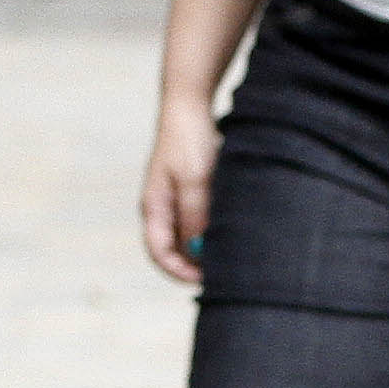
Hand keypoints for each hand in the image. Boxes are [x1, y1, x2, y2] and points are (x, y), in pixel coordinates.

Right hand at [137, 99, 216, 286]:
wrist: (191, 106)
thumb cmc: (189, 140)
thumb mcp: (195, 180)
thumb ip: (195, 215)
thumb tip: (200, 250)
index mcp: (154, 207)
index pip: (159, 252)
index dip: (179, 272)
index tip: (205, 280)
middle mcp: (162, 208)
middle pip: (176, 249)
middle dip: (197, 263)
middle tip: (225, 272)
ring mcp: (176, 199)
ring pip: (191, 235)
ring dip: (208, 245)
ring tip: (233, 251)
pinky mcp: (192, 191)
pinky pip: (201, 218)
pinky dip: (214, 228)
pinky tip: (234, 228)